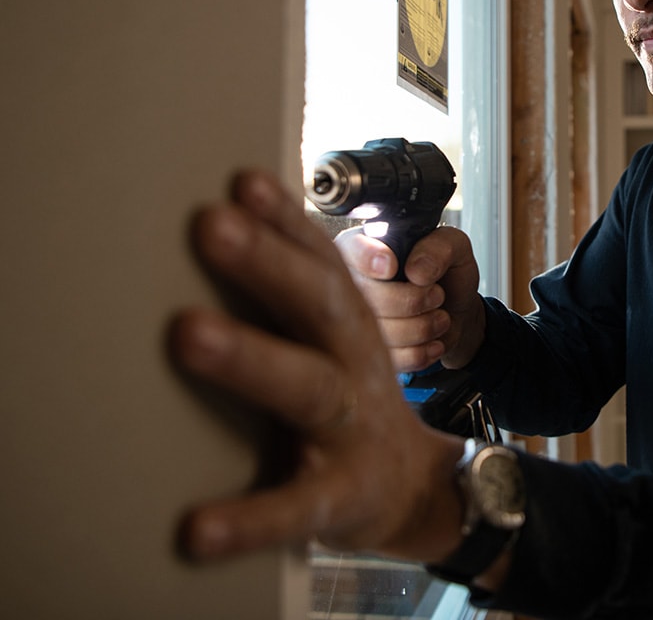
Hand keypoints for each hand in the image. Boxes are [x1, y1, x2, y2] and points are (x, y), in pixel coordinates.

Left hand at [170, 170, 464, 562]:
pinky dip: (249, 517)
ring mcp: (350, 429)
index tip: (244, 180)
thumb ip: (292, 296)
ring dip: (251, 357)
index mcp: (350, 327)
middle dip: (269, 264)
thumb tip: (223, 223)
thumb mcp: (334, 342)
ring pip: (306, 387)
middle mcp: (356, 365)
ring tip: (187, 333)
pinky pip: (295, 506)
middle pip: (320, 307)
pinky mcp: (338, 497)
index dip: (287, 221)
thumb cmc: (350, 400)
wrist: (410, 487)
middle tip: (212, 225)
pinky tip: (197, 527)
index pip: (323, 263)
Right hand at [334, 225, 486, 372]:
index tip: (391, 267)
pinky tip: (433, 340)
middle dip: (413, 300)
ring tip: (440, 317)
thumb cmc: (448, 274)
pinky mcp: (371, 350)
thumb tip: (416, 270)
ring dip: (423, 327)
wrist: (456, 311)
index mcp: (368, 245)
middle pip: (369, 298)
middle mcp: (354, 281)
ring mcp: (358, 319)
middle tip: (438, 295)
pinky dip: (422, 351)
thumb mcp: (455, 247)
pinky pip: (393, 358)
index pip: (352, 248)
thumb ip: (439, 248)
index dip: (368, 259)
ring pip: (382, 332)